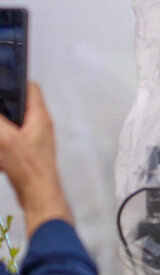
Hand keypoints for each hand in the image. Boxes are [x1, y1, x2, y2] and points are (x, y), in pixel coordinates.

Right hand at [0, 83, 70, 235]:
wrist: (39, 194)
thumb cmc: (29, 168)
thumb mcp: (5, 139)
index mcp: (39, 117)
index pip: (31, 88)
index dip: (15, 81)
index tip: (1, 80)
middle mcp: (40, 125)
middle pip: (21, 104)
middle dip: (5, 102)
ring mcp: (35, 138)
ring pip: (16, 121)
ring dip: (4, 120)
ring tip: (0, 124)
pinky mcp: (28, 151)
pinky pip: (13, 136)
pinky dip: (3, 135)